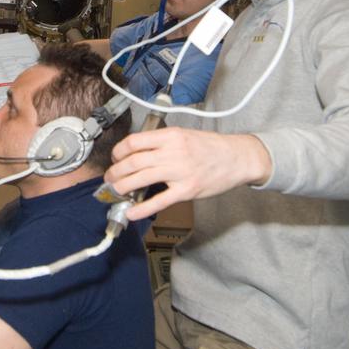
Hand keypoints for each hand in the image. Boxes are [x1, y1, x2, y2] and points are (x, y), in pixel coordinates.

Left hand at [105, 128, 272, 220]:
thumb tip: (138, 153)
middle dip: (115, 172)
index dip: (119, 151)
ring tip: (116, 191)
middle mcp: (173, 152)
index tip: (115, 158)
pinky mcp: (186, 190)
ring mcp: (179, 172)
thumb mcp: (185, 135)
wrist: (238, 158)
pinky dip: (142, 208)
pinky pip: (159, 201)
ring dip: (122, 187)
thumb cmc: (212, 147)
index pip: (134, 141)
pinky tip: (132, 213)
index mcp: (171, 136)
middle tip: (110, 178)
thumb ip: (163, 142)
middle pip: (133, 162)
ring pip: (140, 179)